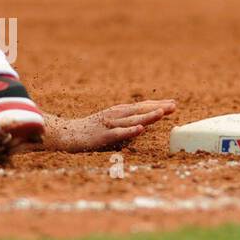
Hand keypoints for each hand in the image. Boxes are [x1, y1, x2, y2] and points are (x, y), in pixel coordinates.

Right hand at [42, 100, 176, 152]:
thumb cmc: (89, 132)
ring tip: (162, 112)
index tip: (172, 103)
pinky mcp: (102, 136)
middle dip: (157, 108)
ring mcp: (108, 125)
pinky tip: (140, 129)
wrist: (65, 135)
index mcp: (117, 113)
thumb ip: (126, 127)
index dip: (156, 104)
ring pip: (131, 120)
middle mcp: (114, 116)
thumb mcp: (110, 126)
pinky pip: (118, 133)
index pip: (140, 107)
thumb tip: (142, 128)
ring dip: (147, 116)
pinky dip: (130, 131)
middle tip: (174, 105)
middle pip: (139, 111)